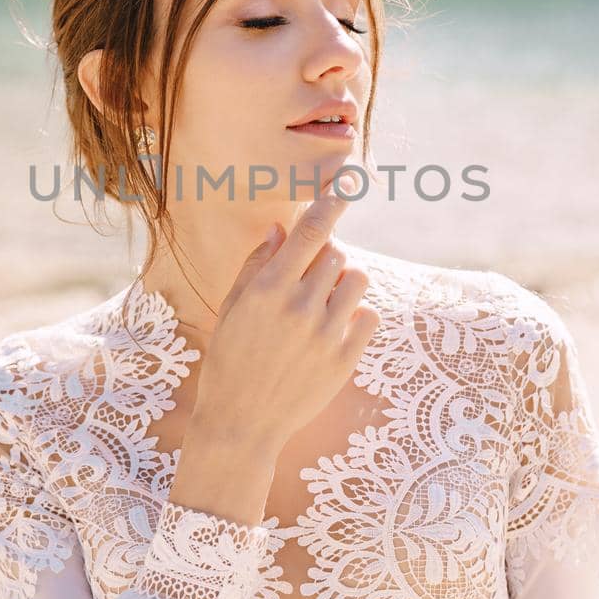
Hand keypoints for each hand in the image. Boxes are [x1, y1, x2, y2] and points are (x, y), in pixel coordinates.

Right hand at [189, 173, 379, 466]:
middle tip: (305, 283)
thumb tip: (279, 229)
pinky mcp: (346, 358)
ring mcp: (327, 334)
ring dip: (343, 283)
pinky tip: (333, 330)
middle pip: (336, 254)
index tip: (350, 175)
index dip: (332, 199)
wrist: (241, 423)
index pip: (311, 231)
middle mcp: (301, 307)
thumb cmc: (229, 360)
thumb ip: (256, 266)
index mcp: (269, 289)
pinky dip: (356, 315)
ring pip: (356, 280)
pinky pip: (368, 315)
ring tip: (321, 305)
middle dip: (324, 259)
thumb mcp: (233, 309)